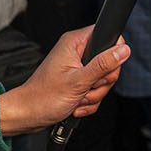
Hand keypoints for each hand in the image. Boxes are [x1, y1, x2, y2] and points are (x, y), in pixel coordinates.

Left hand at [0, 25, 129, 133]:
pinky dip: (88, 100)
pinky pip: (95, 89)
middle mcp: (76, 52)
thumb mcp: (78, 81)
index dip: (111, 54)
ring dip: (93, 94)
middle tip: (85, 88)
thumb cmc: (43, 97)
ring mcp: (77, 67)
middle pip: (108, 62)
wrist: (27, 115)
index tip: (101, 71)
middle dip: (100, 82)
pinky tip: (76, 104)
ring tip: (78, 98)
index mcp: (74, 43)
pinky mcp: (77, 80)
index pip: (106, 36)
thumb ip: (102, 64)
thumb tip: (123, 50)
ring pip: (103, 79)